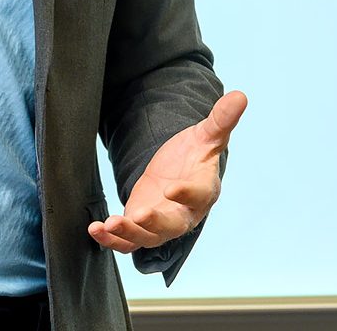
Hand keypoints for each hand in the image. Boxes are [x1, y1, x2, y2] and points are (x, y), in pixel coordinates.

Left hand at [88, 90, 246, 253]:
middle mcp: (184, 213)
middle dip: (155, 222)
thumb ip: (220, 119)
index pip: (198, 195)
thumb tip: (240, 95)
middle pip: (172, 225)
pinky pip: (127, 241)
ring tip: (108, 224)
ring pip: (147, 237)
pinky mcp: (140, 227)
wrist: (179, 172)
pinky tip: (95, 229)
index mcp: (203, 190)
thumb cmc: (195, 155)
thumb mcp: (206, 135)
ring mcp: (161, 224)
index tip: (171, 188)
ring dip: (127, 233)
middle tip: (139, 215)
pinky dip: (112, 240)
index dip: (187, 193)